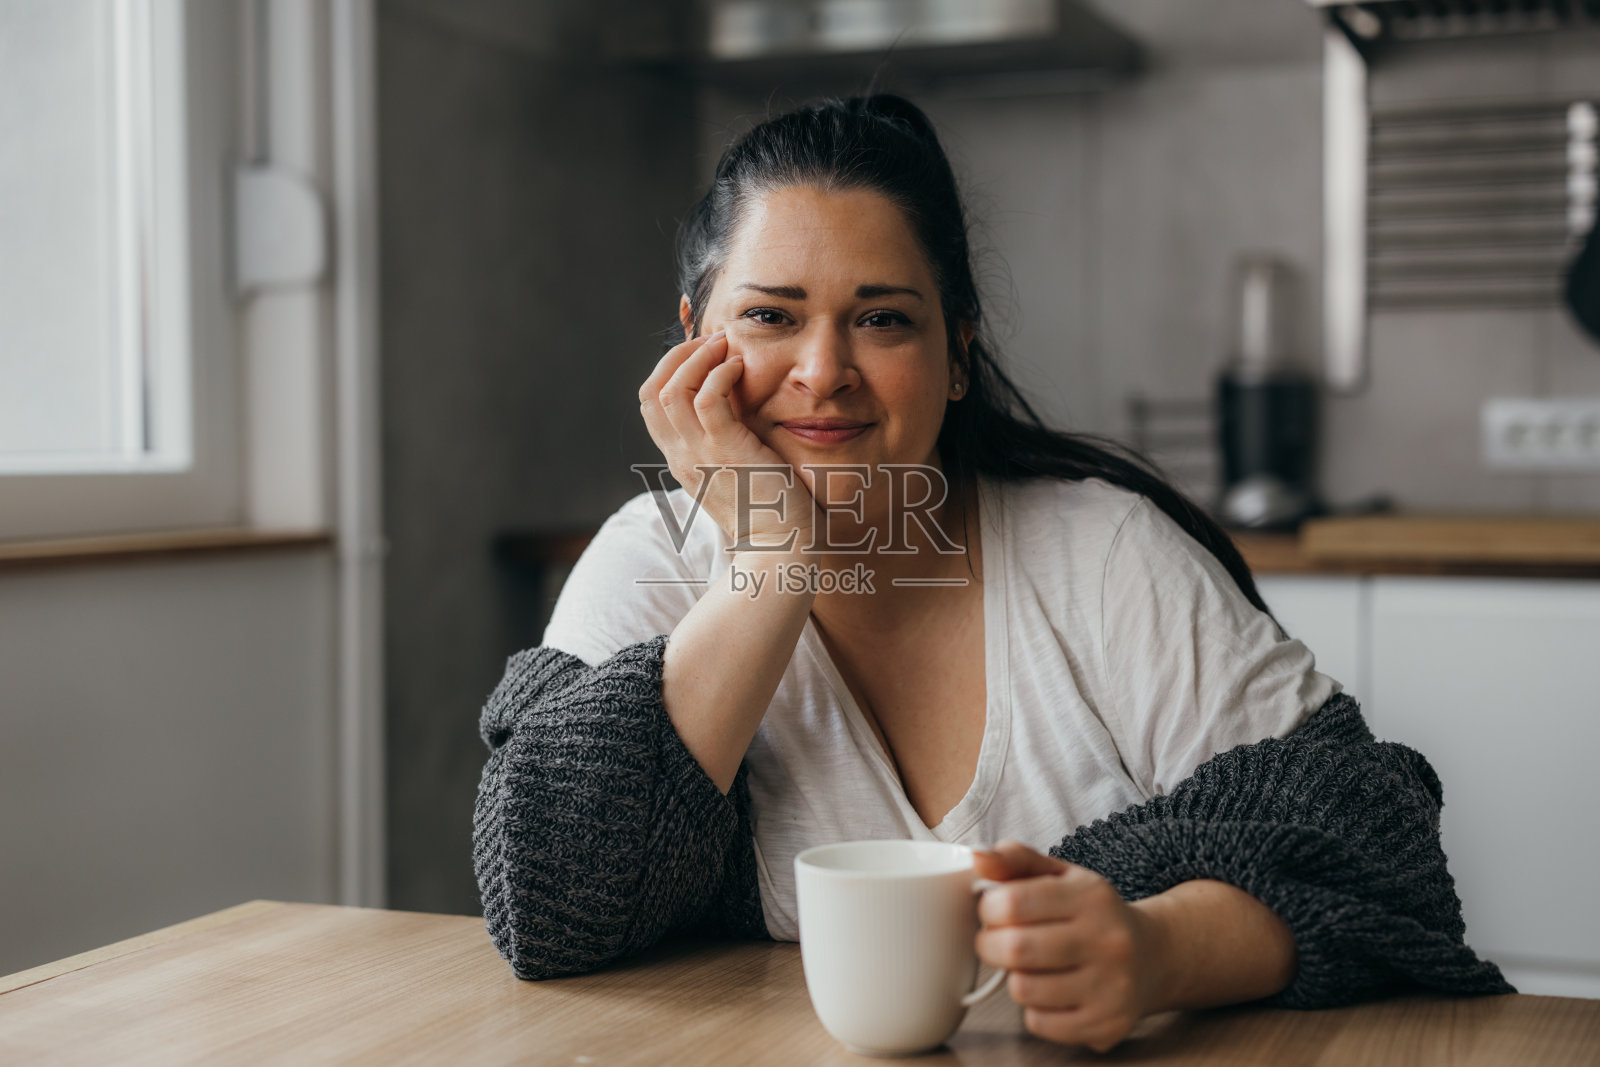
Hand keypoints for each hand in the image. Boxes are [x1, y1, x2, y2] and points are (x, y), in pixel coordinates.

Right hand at [638, 331, 815, 549]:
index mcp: (680, 459)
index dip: (669, 368)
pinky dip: (720, 373)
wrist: (781, 547)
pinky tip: (741, 367)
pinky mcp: (728, 452)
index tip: (702, 353)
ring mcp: (700, 455)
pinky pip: (708, 399)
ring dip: (698, 357)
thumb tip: (732, 404)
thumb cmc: (768, 507)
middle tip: (713, 340)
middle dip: (678, 355)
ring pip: (672, 390)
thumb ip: (724, 439)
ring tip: (726, 345)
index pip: (650, 403)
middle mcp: (681, 456)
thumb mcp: (734, 468)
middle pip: (651, 392)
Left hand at [974, 841, 1161, 1051]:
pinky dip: (1034, 1010)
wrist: (1154, 957)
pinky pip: (1039, 1023)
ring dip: (1014, 978)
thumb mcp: (1061, 875)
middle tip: (997, 941)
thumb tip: (977, 858)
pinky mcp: (1107, 1024)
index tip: (993, 910)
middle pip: (1015, 948)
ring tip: (1029, 967)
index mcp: (1092, 896)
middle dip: (990, 945)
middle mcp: (1108, 941)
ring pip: (1024, 989)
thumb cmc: (1093, 914)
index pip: (1013, 902)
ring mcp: (1111, 987)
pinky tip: (1051, 993)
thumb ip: (1016, 860)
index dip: (988, 908)